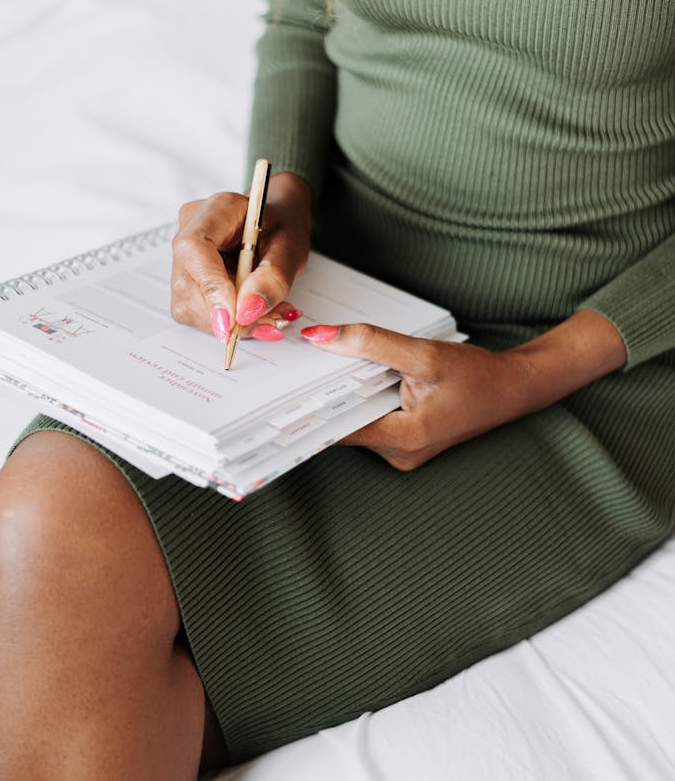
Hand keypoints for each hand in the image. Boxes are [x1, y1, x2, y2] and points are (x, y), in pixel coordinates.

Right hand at [171, 172, 312, 341]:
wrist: (274, 228)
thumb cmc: (281, 230)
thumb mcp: (291, 249)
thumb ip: (273, 278)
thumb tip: (246, 311)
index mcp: (218, 209)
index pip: (195, 248)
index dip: (211, 287)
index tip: (235, 318)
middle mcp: (189, 229)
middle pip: (188, 284)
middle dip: (228, 314)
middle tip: (271, 321)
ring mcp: (181, 256)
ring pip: (188, 305)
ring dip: (230, 322)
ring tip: (267, 315)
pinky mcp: (184, 280)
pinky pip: (195, 313)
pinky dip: (227, 322)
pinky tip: (250, 312)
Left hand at [301, 310, 625, 469]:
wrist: (514, 388)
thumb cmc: (476, 375)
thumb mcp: (423, 354)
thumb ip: (371, 344)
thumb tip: (320, 338)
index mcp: (401, 442)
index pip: (336, 427)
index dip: (307, 405)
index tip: (277, 385)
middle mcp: (397, 453)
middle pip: (343, 422)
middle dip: (320, 392)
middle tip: (289, 364)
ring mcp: (402, 448)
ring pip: (355, 415)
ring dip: (340, 389)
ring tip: (315, 359)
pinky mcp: (406, 436)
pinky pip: (370, 413)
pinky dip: (360, 390)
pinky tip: (349, 366)